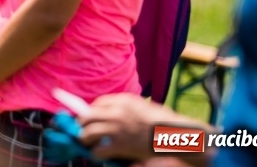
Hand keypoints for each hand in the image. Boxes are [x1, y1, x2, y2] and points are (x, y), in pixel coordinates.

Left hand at [78, 93, 197, 161]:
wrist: (174, 135)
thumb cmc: (162, 120)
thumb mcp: (142, 105)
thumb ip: (126, 106)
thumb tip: (111, 112)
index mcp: (123, 101)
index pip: (98, 103)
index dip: (93, 111)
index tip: (92, 117)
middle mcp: (116, 112)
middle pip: (87, 116)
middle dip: (83, 124)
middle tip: (84, 130)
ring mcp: (116, 129)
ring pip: (87, 133)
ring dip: (85, 138)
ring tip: (87, 142)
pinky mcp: (119, 146)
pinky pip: (98, 150)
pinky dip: (96, 154)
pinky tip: (99, 155)